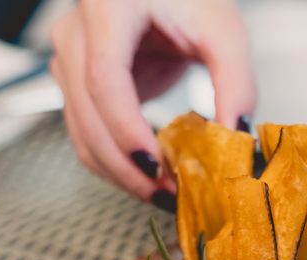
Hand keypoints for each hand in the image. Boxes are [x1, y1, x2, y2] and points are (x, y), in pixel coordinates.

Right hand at [49, 0, 255, 207]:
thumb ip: (236, 83)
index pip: (104, 78)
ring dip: (120, 172)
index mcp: (109, 9)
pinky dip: (114, 162)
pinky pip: (85, 134)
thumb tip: (237, 139)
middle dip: (127, 166)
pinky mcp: (76, 83)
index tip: (156, 164)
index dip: (126, 129)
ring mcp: (69, 59)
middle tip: (168, 195)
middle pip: (88, 114)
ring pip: (81, 133)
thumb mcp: (223, 31)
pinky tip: (148, 176)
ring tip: (163, 193)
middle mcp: (76, 34)